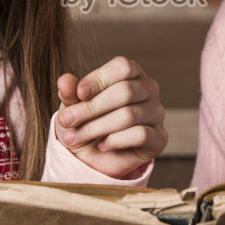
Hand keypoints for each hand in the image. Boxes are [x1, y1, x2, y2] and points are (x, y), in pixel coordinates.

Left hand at [54, 56, 166, 178]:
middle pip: (125, 92)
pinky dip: (116, 141)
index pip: (122, 67)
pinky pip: (141, 135)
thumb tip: (64, 80)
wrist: (93, 158)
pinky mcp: (159, 138)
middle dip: (90, 108)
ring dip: (96, 128)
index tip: (77, 94)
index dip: (99, 79)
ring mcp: (157, 113)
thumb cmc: (84, 123)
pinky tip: (102, 145)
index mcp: (131, 73)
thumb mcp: (71, 107)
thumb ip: (69, 92)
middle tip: (66, 121)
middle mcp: (149, 89)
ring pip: (129, 115)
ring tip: (75, 137)